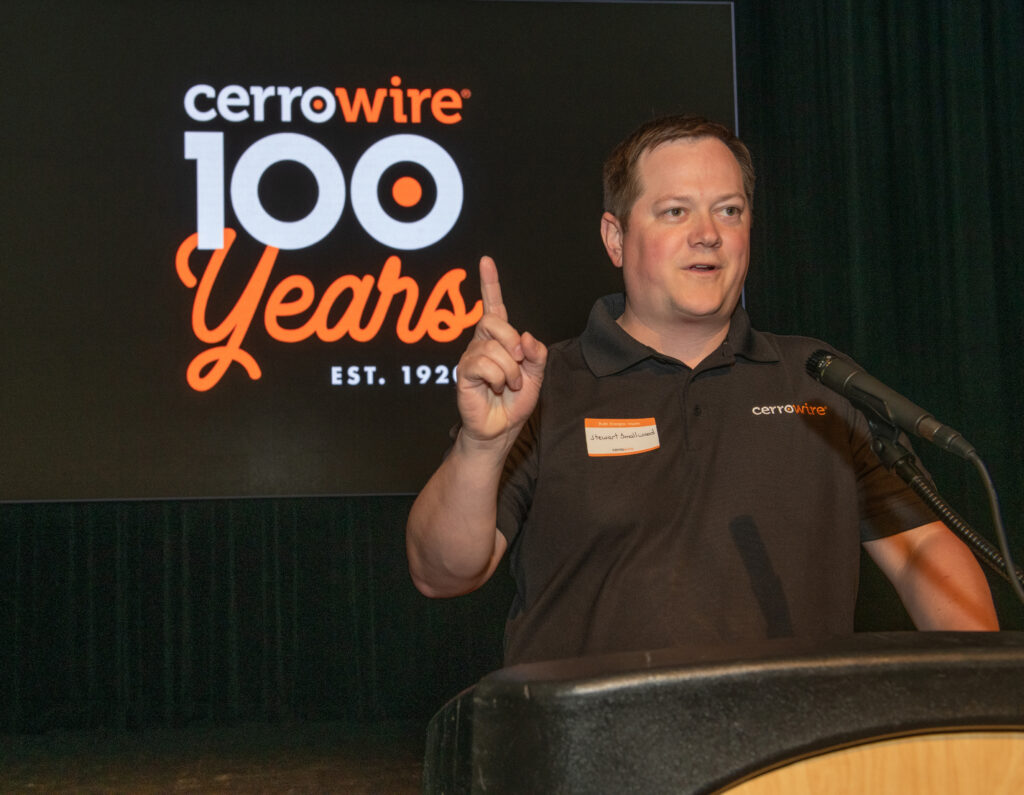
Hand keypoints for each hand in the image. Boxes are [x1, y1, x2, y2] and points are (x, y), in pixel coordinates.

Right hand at [456, 256, 546, 444]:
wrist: (502, 429)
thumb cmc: (515, 402)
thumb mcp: (536, 375)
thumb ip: (537, 354)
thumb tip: (525, 336)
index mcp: (499, 340)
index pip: (493, 306)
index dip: (490, 283)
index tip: (486, 261)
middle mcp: (481, 344)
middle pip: (492, 321)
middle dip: (511, 341)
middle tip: (519, 364)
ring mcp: (470, 358)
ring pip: (493, 347)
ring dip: (509, 369)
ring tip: (508, 384)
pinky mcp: (464, 373)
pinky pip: (483, 364)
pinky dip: (498, 378)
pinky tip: (495, 388)